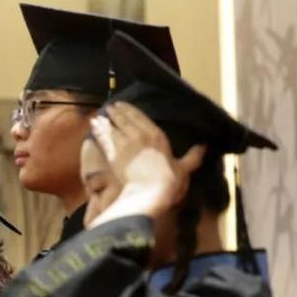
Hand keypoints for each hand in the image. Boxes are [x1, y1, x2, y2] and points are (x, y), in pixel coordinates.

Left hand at [88, 102, 205, 222]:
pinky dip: (98, 130)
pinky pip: (103, 138)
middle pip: (124, 119)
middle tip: (111, 107)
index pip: (140, 118)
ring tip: (99, 115)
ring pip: (112, 127)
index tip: (123, 105)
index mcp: (157, 136)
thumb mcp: (183, 168)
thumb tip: (203, 147)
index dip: (130, 110)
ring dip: (105, 120)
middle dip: (116, 112)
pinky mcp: (112, 154)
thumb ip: (192, 157)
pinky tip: (93, 125)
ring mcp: (124, 144)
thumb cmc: (168, 181)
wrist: (148, 191)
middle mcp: (139, 135)